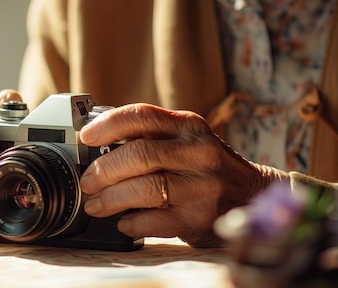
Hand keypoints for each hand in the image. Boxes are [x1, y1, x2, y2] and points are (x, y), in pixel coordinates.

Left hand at [79, 103, 287, 246]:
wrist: (251, 196)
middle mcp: (198, 152)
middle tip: (88, 182)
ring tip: (96, 204)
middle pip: (139, 154)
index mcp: (189, 126)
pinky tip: (123, 221)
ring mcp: (202, 186)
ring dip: (110, 199)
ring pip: (144, 189)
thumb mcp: (187, 140)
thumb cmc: (207, 166)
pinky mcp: (199, 218)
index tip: (86, 136)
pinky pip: (154, 221)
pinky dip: (130, 223)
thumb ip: (151, 136)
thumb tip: (98, 144)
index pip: (142, 115)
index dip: (108, 125)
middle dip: (103, 170)